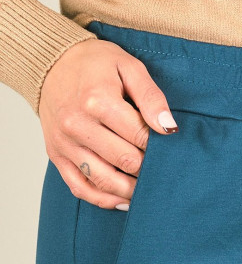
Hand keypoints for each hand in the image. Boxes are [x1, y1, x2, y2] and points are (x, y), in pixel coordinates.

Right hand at [38, 37, 178, 209]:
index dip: (158, 146)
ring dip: (131, 190)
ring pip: (104, 181)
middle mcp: (77, 125)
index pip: (140, 137)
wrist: (51, 63)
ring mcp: (65, 143)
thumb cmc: (95, 65)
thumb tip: (169, 128)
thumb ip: (151, 97)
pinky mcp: (57, 156)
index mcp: (97, 101)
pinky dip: (104, 200)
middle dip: (148, 168)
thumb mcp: (129, 67)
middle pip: (125, 161)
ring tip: (149, 189)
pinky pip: (80, 188)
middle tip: (162, 168)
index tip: (167, 147)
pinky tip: (124, 200)